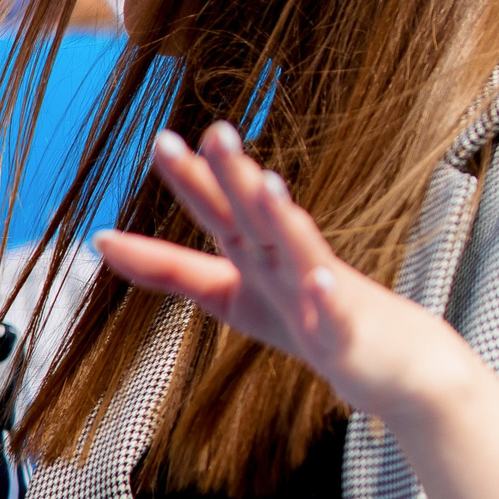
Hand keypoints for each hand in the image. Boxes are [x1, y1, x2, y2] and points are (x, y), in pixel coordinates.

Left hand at [94, 124, 472, 427]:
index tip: (163, 140)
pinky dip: (328, 296)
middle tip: (217, 132)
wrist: (399, 365)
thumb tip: (99, 240)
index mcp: (260, 256)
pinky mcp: (349, 332)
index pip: (221, 212)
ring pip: (302, 251)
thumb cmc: (314, 323)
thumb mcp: (231, 296)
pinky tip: (320, 279)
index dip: (192, 180)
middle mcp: (290, 264)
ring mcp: (322, 295)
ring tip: (267, 183)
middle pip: (257, 218)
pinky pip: (338, 313)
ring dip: (285, 218)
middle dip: (236, 178)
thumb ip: (170, 269)